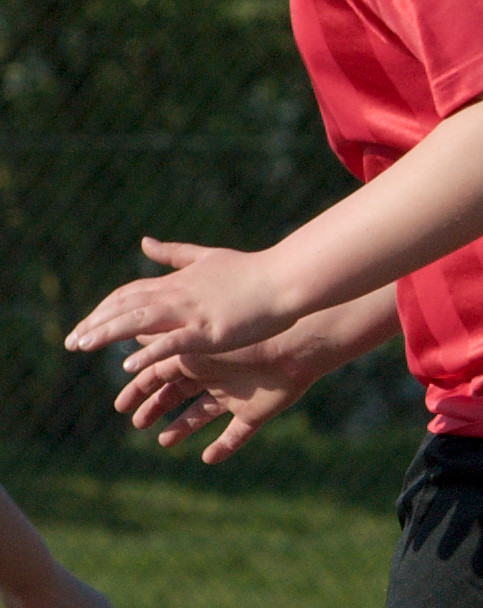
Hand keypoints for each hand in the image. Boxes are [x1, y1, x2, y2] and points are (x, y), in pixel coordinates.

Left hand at [68, 239, 295, 365]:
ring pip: (138, 321)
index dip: (104, 310)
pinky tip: (128, 365)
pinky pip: (172, 342)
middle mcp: (177, 294)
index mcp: (176, 281)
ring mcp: (192, 312)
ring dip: (106, 334)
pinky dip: (148, 352)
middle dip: (95, 323)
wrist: (286, 279)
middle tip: (70, 342)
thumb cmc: (253, 271)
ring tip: (82, 346)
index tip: (85, 326)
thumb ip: (175, 254)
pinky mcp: (209, 330)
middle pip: (125, 307)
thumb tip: (143, 242)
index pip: (128, 294)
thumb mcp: (208, 258)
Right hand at [111, 314, 346, 463]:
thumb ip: (164, 342)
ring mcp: (235, 394)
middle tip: (136, 423)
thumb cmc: (245, 339)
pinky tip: (208, 458)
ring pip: (203, 415)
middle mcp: (214, 375)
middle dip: (156, 408)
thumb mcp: (197, 341)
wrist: (296, 345)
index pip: (161, 375)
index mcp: (199, 357)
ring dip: (183, 428)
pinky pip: (238, 434)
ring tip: (164, 441)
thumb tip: (131, 331)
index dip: (140, 390)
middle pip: (179, 395)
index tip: (120, 406)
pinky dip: (225, 447)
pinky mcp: (257, 412)